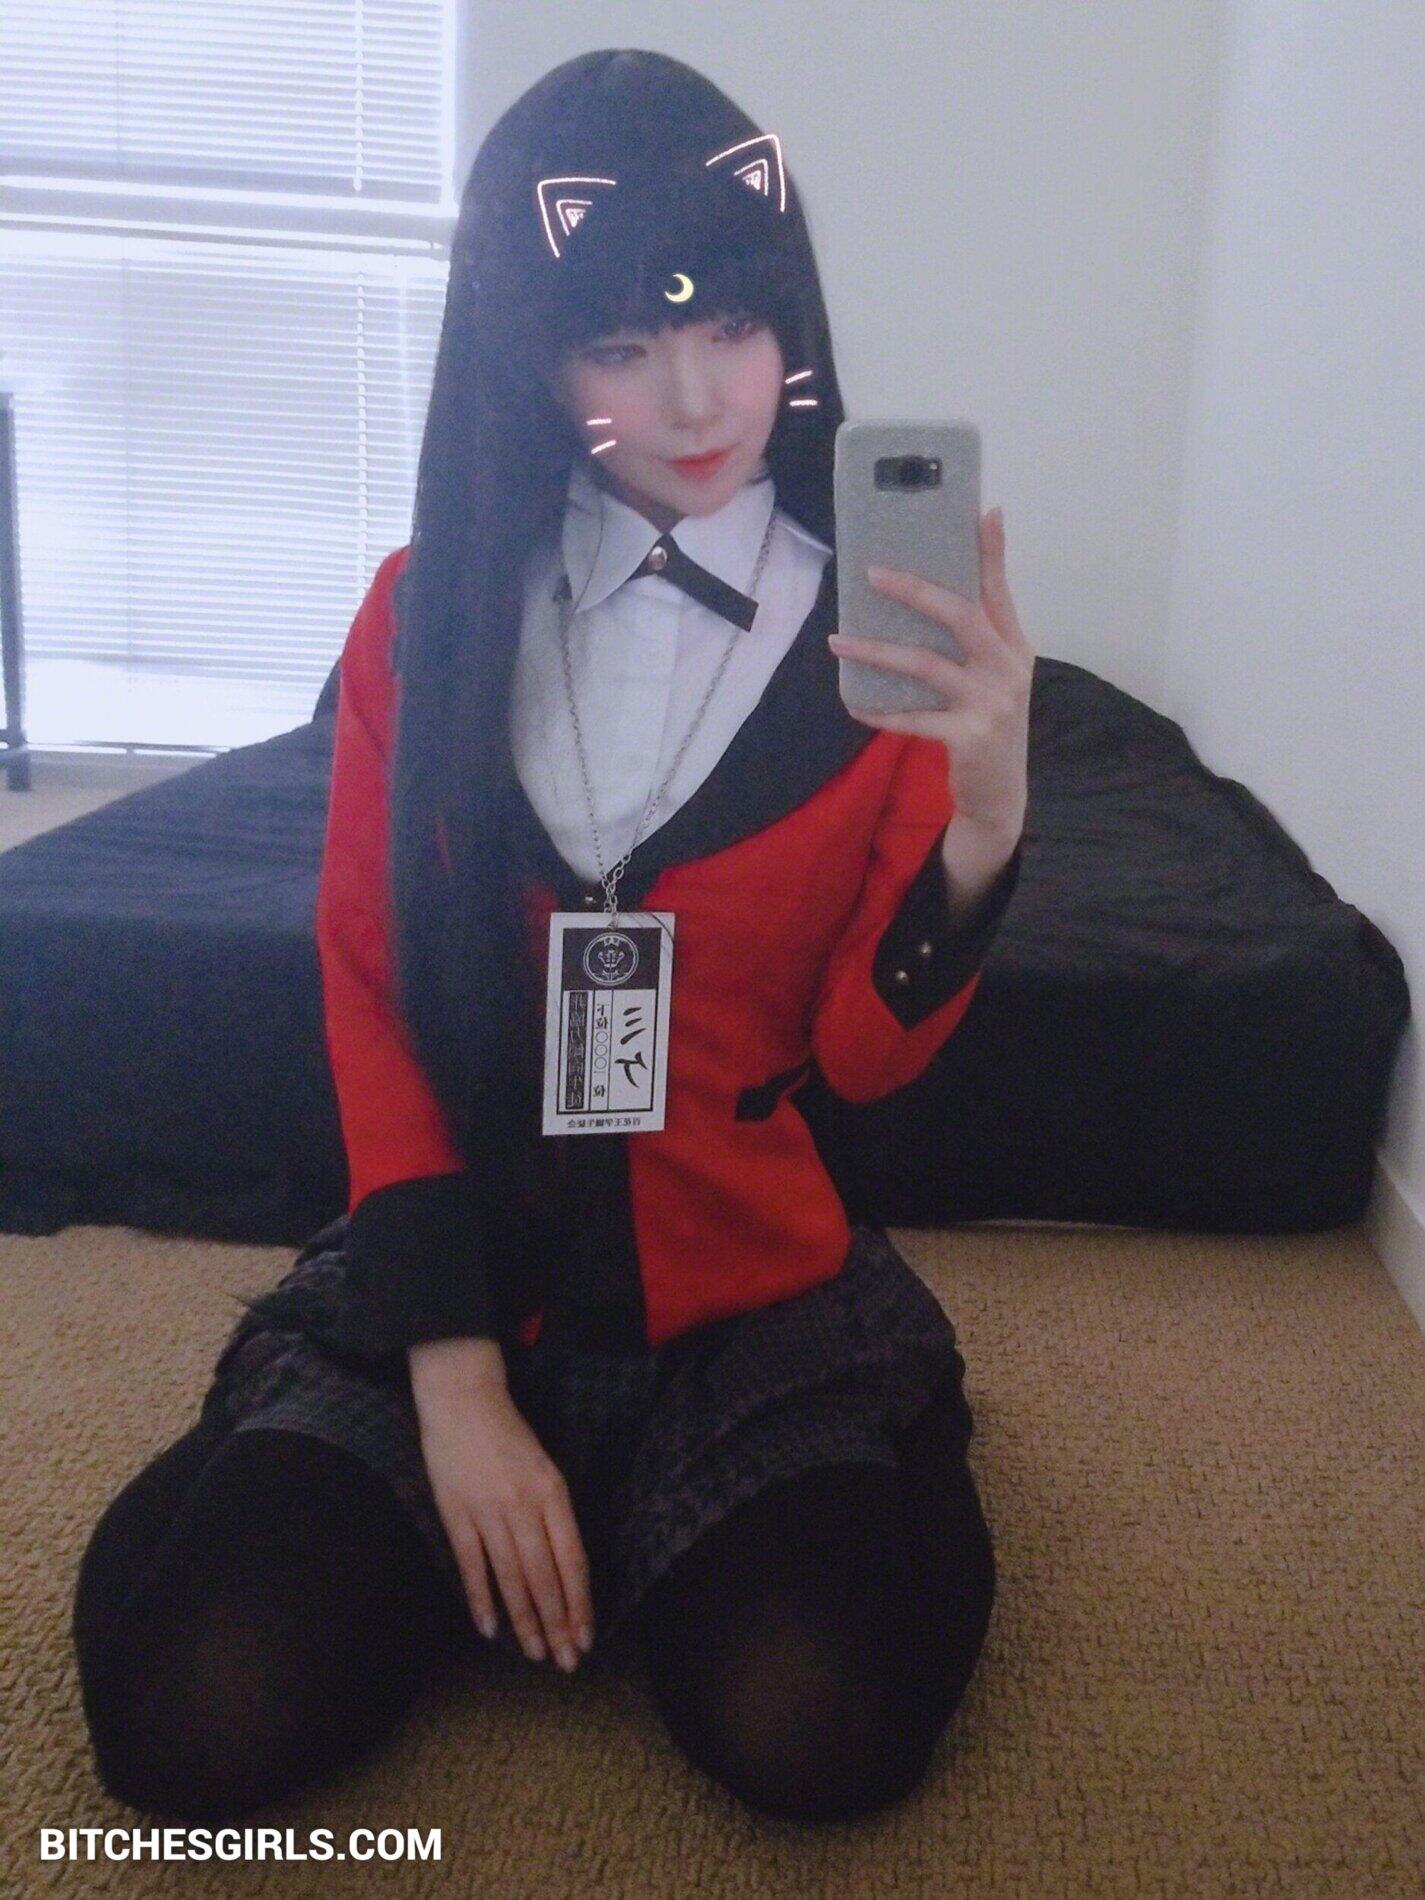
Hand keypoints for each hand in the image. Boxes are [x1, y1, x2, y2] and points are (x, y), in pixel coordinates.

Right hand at [410, 1356, 594, 1669]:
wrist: (463, 1400)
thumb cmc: (510, 1434)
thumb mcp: (546, 1468)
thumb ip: (554, 1513)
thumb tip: (564, 1566)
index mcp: (553, 1492)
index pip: (572, 1560)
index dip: (580, 1603)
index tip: (587, 1637)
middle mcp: (524, 1506)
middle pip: (544, 1577)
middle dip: (557, 1624)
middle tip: (566, 1662)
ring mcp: (487, 1512)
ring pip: (511, 1578)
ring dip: (525, 1620)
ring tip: (535, 1653)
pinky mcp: (456, 1515)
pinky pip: (471, 1566)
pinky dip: (481, 1599)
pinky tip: (490, 1629)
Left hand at [827, 506, 1033, 843]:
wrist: (1000, 795)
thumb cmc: (987, 725)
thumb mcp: (993, 678)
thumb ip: (975, 639)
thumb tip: (935, 592)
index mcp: (1016, 648)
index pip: (1000, 590)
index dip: (992, 552)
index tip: (985, 513)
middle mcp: (1009, 670)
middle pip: (962, 616)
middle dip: (916, 591)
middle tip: (872, 573)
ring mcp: (991, 704)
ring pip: (927, 665)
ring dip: (877, 650)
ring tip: (838, 642)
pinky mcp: (969, 737)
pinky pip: (913, 717)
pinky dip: (880, 710)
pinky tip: (854, 704)